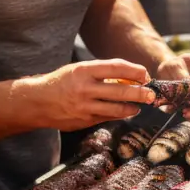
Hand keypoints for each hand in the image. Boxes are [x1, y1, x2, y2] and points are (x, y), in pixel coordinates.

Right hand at [30, 59, 155, 131]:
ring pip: (117, 108)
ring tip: (140, 104)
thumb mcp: (78, 70)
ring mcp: (85, 107)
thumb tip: (131, 76)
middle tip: (151, 94)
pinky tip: (127, 111)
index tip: (145, 74)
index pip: (116, 67)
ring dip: (133, 107)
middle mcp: (84, 88)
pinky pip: (108, 117)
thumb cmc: (62, 82)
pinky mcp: (84, 121)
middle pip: (121, 91)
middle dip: (140, 93)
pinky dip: (120, 114)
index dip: (135, 71)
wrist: (37, 102)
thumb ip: (102, 73)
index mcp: (84, 71)